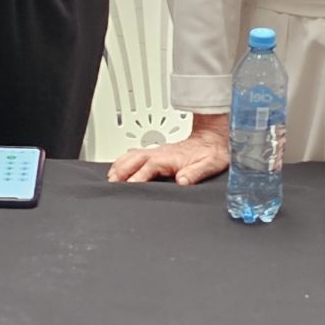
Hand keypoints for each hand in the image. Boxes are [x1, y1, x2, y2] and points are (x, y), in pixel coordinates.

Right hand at [110, 124, 228, 185]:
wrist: (214, 138)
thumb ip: (196, 172)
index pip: (148, 167)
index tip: (129, 186)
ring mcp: (157, 151)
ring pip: (131, 155)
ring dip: (119, 165)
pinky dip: (123, 160)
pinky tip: (119, 167)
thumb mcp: (210, 164)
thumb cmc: (212, 152)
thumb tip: (182, 180)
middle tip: (111, 183)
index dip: (137, 177)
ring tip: (110, 177)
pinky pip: (134, 154)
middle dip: (121, 170)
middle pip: (133, 159)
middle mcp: (160, 153)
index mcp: (169, 157)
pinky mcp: (156, 152)